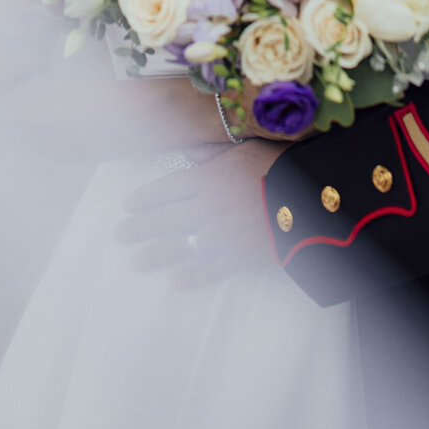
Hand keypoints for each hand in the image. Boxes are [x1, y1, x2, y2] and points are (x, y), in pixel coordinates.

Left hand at [116, 137, 280, 286]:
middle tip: (119, 235)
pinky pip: (210, 270)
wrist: (309, 201)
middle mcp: (207, 209)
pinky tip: (177, 281)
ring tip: (136, 261)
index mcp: (207, 179)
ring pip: (181, 247)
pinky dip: (193, 276)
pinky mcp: (239, 257)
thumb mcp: (243, 148)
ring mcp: (221, 236)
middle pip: (166, 219)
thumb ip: (212, 152)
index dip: (145, 198)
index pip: (167, 189)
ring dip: (157, 255)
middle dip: (140, 227)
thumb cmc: (278, 165)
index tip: (126, 206)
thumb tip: (186, 150)